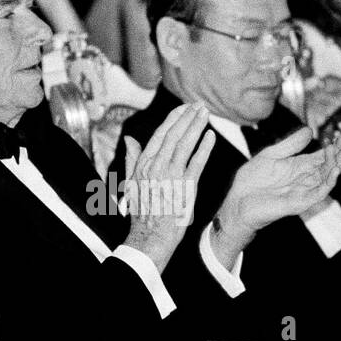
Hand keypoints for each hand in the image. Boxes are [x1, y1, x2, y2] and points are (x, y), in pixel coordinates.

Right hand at [120, 103, 215, 271]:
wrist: (150, 235)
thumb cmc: (142, 211)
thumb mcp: (131, 182)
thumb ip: (132, 158)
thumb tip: (129, 139)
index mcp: (143, 164)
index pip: (160, 134)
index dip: (173, 118)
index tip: (183, 108)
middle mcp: (156, 166)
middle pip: (174, 135)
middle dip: (187, 117)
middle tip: (198, 105)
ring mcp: (171, 176)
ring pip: (185, 144)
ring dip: (196, 126)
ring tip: (205, 114)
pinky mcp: (185, 187)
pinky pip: (197, 162)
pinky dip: (204, 148)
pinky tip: (211, 136)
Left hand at [210, 129, 340, 268]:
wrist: (237, 202)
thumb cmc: (251, 181)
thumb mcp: (270, 155)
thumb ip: (290, 145)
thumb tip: (310, 131)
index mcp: (299, 167)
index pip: (323, 156)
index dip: (335, 146)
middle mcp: (304, 179)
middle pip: (330, 166)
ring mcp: (303, 192)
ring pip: (328, 179)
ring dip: (337, 164)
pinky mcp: (298, 203)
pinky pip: (318, 193)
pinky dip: (328, 182)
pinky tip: (334, 170)